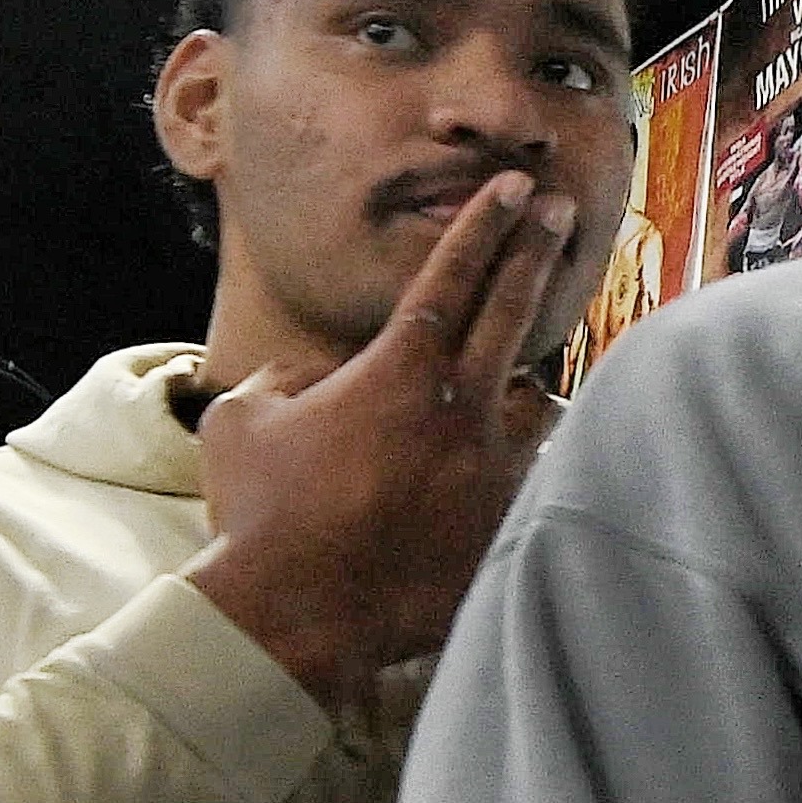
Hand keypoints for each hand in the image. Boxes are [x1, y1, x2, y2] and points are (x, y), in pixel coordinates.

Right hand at [190, 177, 584, 704]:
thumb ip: (284, 380)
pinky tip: (523, 470)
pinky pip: (532, 477)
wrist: (299, 615)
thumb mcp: (243, 422)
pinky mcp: (508, 524)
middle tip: (559, 210)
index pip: (452, 276)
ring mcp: (494, 468)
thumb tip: (311, 375)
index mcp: (399, 371)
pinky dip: (525, 466)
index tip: (514, 188)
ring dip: (528, 385)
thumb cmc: (261, 513)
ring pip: (536, 401)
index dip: (484, 225)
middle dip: (536, 252)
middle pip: (512, 310)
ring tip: (525, 381)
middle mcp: (462, 408)